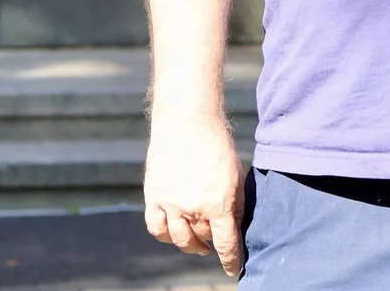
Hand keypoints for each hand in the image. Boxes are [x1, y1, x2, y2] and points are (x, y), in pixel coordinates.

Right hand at [143, 113, 244, 277]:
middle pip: (203, 238)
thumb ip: (236, 203)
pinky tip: (174, 233)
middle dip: (212, 242)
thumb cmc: (217, 144)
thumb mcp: (237, 174)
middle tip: (217, 242)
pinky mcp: (153, 197)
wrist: (187, 121)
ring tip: (198, 244)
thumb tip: (236, 226)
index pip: (226, 243)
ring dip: (190, 244)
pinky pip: (156, 228)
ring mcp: (170, 204)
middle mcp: (192, 208)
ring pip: (179, 238)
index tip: (235, 269)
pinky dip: (165, 235)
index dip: (231, 260)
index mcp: (218, 203)